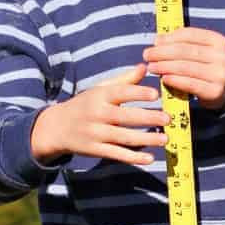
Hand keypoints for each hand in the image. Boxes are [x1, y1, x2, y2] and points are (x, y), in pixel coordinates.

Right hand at [31, 62, 168, 166]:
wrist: (57, 127)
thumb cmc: (86, 104)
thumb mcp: (100, 89)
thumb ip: (124, 80)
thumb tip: (145, 66)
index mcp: (100, 96)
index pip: (121, 93)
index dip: (138, 93)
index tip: (156, 94)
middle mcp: (97, 114)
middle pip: (125, 117)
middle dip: (147, 118)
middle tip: (168, 119)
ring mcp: (96, 134)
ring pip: (123, 137)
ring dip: (145, 139)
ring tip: (165, 138)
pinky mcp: (95, 150)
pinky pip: (117, 154)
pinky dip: (133, 157)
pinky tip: (150, 158)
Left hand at [143, 27, 224, 112]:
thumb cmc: (207, 66)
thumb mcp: (200, 50)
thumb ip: (181, 43)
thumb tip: (158, 39)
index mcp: (218, 41)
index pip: (190, 35)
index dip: (170, 38)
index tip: (154, 42)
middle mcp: (222, 56)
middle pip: (185, 51)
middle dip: (163, 52)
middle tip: (147, 55)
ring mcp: (220, 75)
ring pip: (186, 67)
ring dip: (165, 66)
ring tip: (151, 67)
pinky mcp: (215, 91)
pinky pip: (190, 84)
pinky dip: (175, 81)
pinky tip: (164, 78)